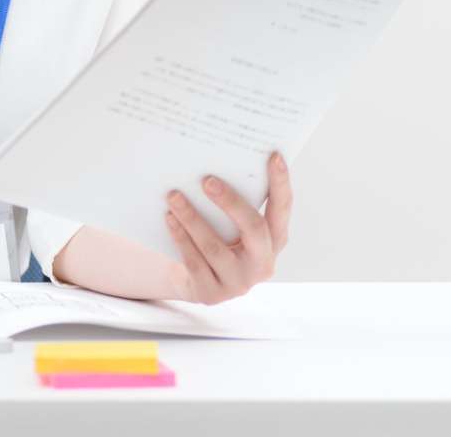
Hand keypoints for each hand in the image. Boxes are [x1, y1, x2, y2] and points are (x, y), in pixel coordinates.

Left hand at [163, 151, 292, 303]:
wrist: (192, 280)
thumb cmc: (217, 238)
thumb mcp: (231, 225)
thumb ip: (234, 204)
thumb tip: (215, 163)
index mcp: (274, 240)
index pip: (282, 209)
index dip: (281, 183)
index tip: (274, 156)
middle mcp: (262, 264)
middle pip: (254, 229)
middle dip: (231, 202)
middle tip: (207, 180)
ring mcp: (238, 283)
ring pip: (214, 247)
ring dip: (192, 218)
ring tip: (174, 196)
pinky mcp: (212, 294)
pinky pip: (194, 261)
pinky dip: (180, 237)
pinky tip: (169, 219)